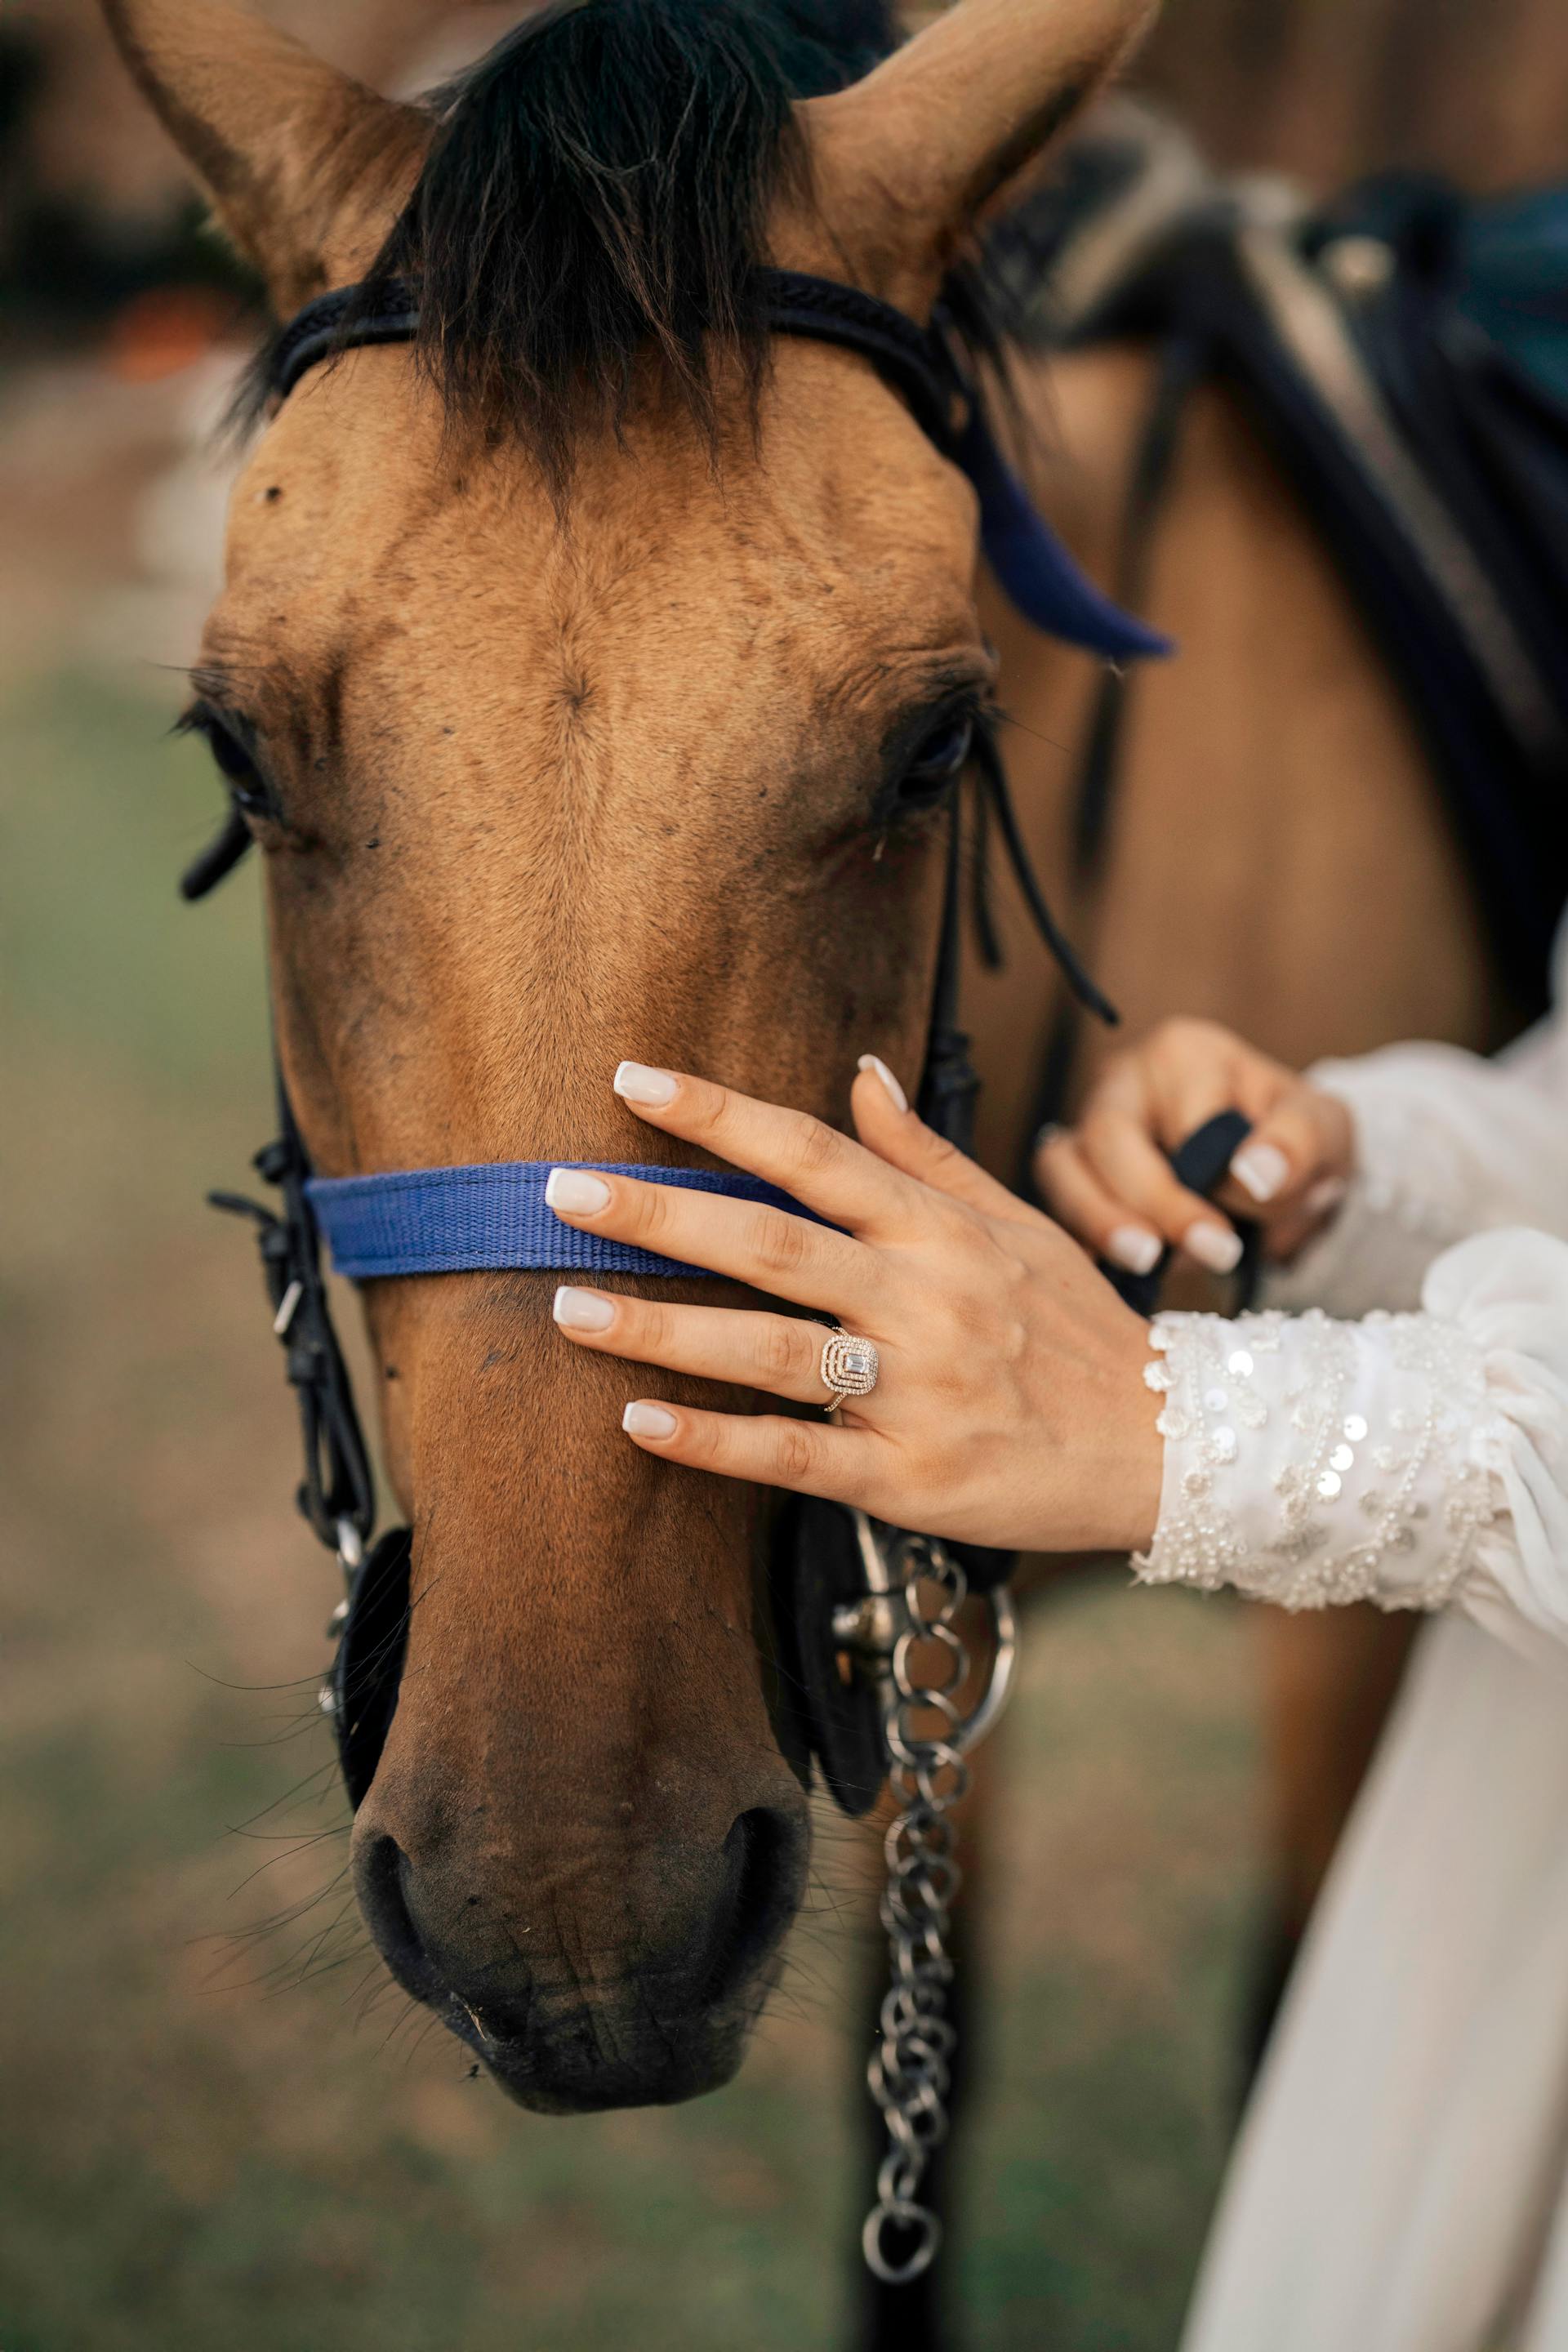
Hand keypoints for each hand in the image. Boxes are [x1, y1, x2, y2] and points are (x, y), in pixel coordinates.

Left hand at [546, 1056, 1162, 1555]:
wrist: (1169, 1446)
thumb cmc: (1078, 1329)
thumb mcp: (1015, 1225)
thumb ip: (925, 1156)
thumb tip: (858, 1072)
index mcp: (941, 1231)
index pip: (815, 1155)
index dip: (722, 1117)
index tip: (632, 1082)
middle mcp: (926, 1300)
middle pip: (775, 1243)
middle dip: (662, 1215)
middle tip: (560, 1191)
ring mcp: (918, 1391)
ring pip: (774, 1350)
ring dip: (665, 1330)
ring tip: (567, 1306)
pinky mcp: (912, 1478)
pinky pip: (798, 1456)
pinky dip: (718, 1442)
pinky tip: (641, 1422)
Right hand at [1035, 1018, 1355, 1277]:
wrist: (1279, 1169)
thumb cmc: (1293, 1138)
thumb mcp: (1323, 1130)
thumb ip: (1297, 1143)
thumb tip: (1254, 1175)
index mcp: (1183, 1054)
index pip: (1183, 1120)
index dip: (1211, 1178)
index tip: (1241, 1228)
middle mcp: (1123, 1081)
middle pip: (1107, 1137)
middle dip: (1153, 1203)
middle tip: (1208, 1252)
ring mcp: (1089, 1127)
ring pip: (1063, 1168)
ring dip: (1099, 1221)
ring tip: (1147, 1265)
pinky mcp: (1076, 1176)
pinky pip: (1057, 1207)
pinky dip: (1083, 1242)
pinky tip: (1117, 1275)